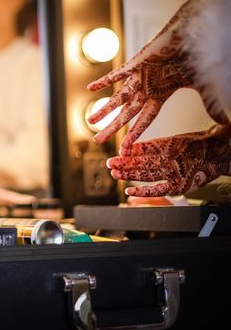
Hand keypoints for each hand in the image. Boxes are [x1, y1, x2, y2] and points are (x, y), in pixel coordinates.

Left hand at [87, 0, 228, 148]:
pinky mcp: (136, 63)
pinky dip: (104, 80)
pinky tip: (90, 88)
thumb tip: (223, 122)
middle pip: (126, 114)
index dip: (135, 135)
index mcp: (159, 96)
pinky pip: (117, 74)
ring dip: (104, 110)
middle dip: (112, 128)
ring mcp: (139, 77)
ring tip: (89, 121)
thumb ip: (208, 104)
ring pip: (118, 98)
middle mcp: (146, 89)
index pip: (144, 121)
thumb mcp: (201, 87)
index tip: (124, 149)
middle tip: (97, 140)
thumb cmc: (193, 58)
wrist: (192, 35)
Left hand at [106, 124, 230, 196]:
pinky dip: (142, 191)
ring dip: (129, 174)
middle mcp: (170, 159)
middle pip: (142, 162)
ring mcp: (174, 173)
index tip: (117, 152)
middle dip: (124, 163)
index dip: (129, 151)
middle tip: (110, 163)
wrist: (221, 154)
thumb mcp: (175, 138)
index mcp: (169, 144)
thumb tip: (129, 148)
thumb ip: (153, 145)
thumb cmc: (198, 144)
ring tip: (114, 173)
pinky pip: (157, 190)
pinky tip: (128, 190)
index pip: (145, 148)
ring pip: (146, 175)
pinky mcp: (178, 186)